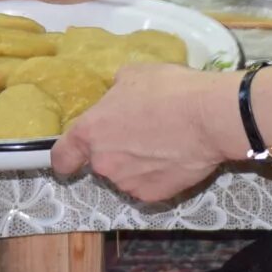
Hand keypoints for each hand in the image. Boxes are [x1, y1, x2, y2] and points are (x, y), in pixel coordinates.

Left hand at [50, 63, 244, 201]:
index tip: (72, 160)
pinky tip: (173, 158)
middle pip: (101, 162)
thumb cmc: (168, 90)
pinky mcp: (152, 196)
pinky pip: (148, 185)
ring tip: (163, 143)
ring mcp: (127, 182)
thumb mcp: (134, 75)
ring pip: (125, 174)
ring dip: (136, 163)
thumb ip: (117, 90)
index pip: (63, 156)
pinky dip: (156, 176)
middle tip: (142, 132)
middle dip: (116, 150)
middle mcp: (103, 162)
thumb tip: (117, 96)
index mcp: (91, 131)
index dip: (66, 158)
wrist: (208, 118)